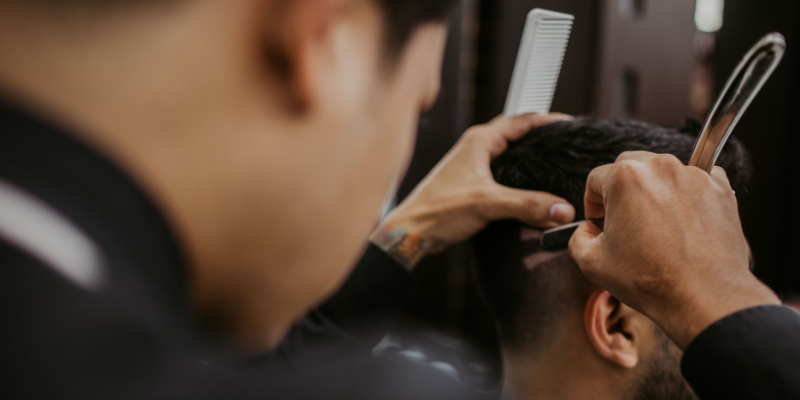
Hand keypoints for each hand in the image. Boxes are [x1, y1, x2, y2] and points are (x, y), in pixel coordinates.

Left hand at [371, 113, 575, 269]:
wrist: (411, 231)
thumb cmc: (437, 211)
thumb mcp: (487, 204)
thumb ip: (527, 205)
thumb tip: (562, 210)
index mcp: (479, 141)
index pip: (522, 120)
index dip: (549, 121)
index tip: (572, 127)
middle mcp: (475, 147)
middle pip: (516, 133)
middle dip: (541, 136)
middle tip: (567, 144)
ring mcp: (472, 164)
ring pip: (508, 152)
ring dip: (529, 155)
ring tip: (554, 162)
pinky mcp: (470, 182)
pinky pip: (501, 170)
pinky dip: (518, 173)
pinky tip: (530, 187)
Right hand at [569, 151, 779, 348]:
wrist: (705, 297)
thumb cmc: (650, 280)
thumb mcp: (592, 262)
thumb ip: (578, 237)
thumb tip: (587, 230)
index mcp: (624, 178)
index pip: (595, 179)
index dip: (592, 203)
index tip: (599, 221)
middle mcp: (660, 167)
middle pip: (629, 167)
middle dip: (621, 191)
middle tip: (625, 221)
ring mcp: (694, 175)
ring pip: (662, 173)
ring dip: (654, 192)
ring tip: (656, 227)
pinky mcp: (720, 188)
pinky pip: (695, 180)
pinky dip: (686, 195)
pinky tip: (682, 223)